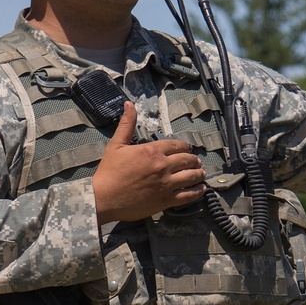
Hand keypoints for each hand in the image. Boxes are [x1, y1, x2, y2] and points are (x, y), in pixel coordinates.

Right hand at [91, 103, 206, 222]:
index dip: (184, 147)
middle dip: (194, 160)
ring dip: (199, 174)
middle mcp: (162, 166)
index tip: (188, 149)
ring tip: (201, 174)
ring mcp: (166, 184)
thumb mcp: (116, 145)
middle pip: (187, 160)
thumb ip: (126, 125)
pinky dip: (197, 192)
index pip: (176, 145)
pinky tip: (201, 190)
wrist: (104, 198)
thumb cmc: (108, 172)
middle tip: (196, 162)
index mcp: (152, 151)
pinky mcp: (166, 200)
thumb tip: (129, 104)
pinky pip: (188, 195)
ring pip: (191, 176)